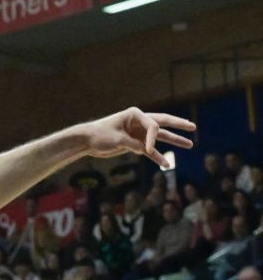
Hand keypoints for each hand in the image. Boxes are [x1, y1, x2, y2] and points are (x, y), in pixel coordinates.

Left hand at [79, 108, 194, 170]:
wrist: (87, 141)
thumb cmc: (99, 135)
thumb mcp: (116, 139)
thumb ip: (133, 144)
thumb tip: (147, 151)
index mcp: (135, 114)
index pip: (153, 126)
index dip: (153, 139)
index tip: (146, 150)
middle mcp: (139, 121)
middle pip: (163, 123)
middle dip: (178, 125)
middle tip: (193, 127)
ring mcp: (139, 132)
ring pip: (160, 137)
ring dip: (174, 141)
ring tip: (190, 144)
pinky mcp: (135, 143)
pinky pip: (150, 151)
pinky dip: (157, 157)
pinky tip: (166, 164)